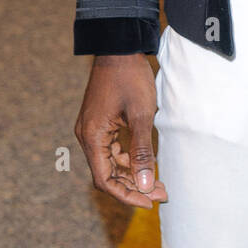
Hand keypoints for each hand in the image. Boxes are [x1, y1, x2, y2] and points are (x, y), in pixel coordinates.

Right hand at [74, 53, 167, 208]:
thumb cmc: (130, 78)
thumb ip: (142, 152)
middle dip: (133, 186)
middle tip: (161, 192)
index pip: (105, 180)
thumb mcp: (142, 115)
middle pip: (107, 174)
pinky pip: (111, 149)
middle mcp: (87, 136)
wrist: (119, 46)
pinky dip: (127, 159)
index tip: (150, 202)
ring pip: (109, 163)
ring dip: (132, 174)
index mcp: (92, 137)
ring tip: (158, 181)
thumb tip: (146, 185)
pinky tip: (146, 162)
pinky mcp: (99, 122)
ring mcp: (91, 128)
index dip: (127, 195)